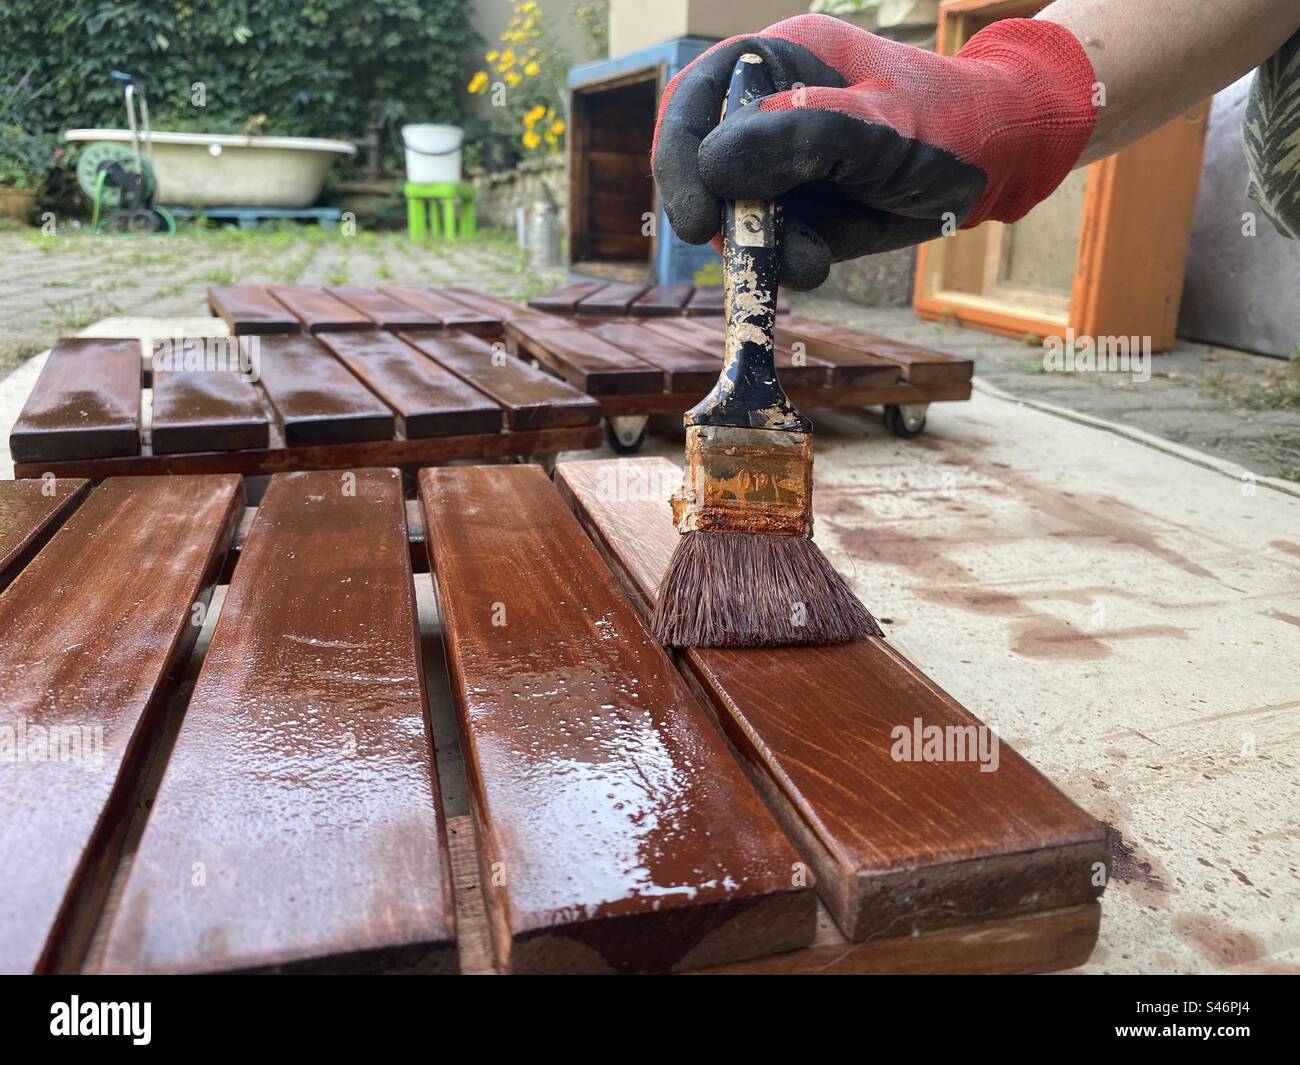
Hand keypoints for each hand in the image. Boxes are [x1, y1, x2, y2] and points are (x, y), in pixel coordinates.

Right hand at [651, 13, 1096, 288]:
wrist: (997, 165)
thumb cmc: (947, 124)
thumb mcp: (879, 127)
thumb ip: (801, 138)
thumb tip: (716, 166)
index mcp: (776, 62)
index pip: (695, 102)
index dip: (682, 158)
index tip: (698, 219)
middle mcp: (765, 112)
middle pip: (699, 163)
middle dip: (716, 213)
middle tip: (735, 253)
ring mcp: (778, 165)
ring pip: (731, 214)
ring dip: (757, 248)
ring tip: (806, 260)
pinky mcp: (798, 212)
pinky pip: (768, 245)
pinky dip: (784, 263)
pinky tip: (814, 263)